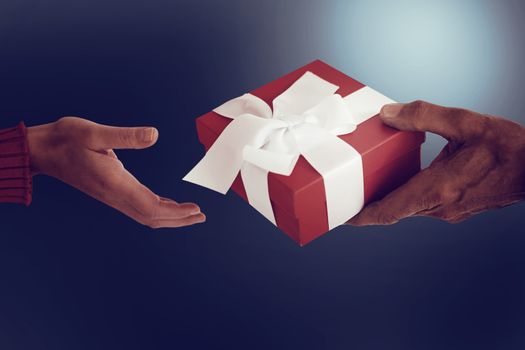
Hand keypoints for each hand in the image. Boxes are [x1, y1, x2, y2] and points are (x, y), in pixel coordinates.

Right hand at [27, 117, 204, 227]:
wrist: (42, 151)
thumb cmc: (66, 139)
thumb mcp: (94, 133)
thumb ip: (126, 136)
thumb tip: (155, 134)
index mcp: (115, 183)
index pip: (151, 207)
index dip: (176, 212)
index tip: (195, 210)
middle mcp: (115, 195)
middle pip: (152, 217)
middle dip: (178, 219)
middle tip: (200, 216)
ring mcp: (112, 195)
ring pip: (146, 214)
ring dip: (169, 216)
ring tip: (190, 214)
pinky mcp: (111, 191)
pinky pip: (138, 206)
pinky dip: (157, 208)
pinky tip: (167, 204)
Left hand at [349, 101, 524, 225]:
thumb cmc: (509, 147)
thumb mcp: (465, 123)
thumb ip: (423, 116)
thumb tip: (386, 113)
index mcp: (438, 189)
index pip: (388, 211)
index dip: (361, 216)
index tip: (341, 215)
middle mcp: (441, 207)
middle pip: (394, 211)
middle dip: (370, 205)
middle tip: (348, 192)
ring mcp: (451, 210)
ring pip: (409, 208)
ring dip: (389, 199)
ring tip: (369, 182)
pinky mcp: (459, 207)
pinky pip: (424, 205)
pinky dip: (407, 195)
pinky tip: (404, 177)